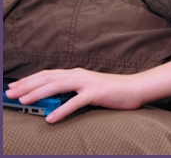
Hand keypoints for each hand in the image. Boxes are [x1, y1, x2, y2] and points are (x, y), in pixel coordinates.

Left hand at [5, 68, 143, 122]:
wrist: (136, 88)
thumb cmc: (112, 91)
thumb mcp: (88, 90)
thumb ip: (72, 93)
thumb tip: (53, 102)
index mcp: (76, 74)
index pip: (48, 75)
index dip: (29, 80)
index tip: (13, 86)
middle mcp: (79, 75)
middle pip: (48, 78)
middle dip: (27, 85)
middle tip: (10, 92)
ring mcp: (88, 83)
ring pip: (58, 86)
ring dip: (38, 93)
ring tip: (23, 101)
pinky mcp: (96, 93)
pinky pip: (75, 102)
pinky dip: (62, 110)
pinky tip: (51, 118)